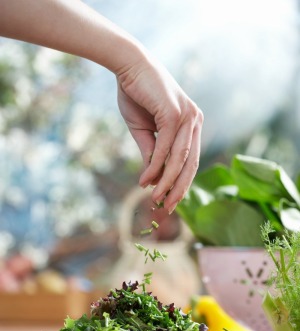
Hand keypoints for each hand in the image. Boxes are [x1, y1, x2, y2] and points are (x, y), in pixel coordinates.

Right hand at [117, 58, 202, 213]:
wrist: (127, 66)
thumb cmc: (137, 95)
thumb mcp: (144, 131)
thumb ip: (152, 152)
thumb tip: (153, 179)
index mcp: (192, 124)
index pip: (190, 160)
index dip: (181, 183)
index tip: (171, 200)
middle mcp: (195, 120)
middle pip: (190, 163)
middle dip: (179, 189)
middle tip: (166, 208)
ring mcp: (187, 116)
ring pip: (179, 159)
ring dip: (167, 182)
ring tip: (155, 198)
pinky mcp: (174, 113)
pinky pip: (166, 147)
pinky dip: (155, 166)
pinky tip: (145, 180)